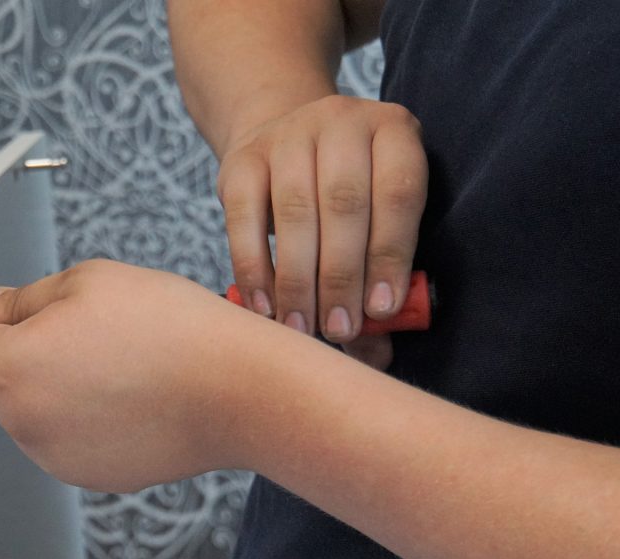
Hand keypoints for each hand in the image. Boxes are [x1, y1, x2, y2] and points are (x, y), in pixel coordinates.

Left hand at [0, 260, 260, 492]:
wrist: (231, 387)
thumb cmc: (166, 329)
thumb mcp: (86, 281)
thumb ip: (23, 297)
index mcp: (9, 369)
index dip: (24, 324)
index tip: (66, 320)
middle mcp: (22, 422)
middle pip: (11, 382)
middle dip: (43, 359)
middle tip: (103, 339)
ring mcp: (56, 457)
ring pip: (44, 412)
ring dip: (68, 392)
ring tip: (125, 369)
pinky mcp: (91, 476)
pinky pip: (76, 440)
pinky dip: (94, 422)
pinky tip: (134, 400)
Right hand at [218, 95, 426, 367]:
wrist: (283, 142)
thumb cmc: (344, 200)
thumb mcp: (375, 220)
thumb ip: (379, 279)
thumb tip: (378, 355)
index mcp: (395, 131)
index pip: (398, 194)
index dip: (390, 255)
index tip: (381, 311)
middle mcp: (342, 121)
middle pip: (344, 204)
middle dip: (342, 277)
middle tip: (339, 331)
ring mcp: (288, 134)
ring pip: (295, 212)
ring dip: (298, 281)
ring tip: (302, 328)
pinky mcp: (243, 158)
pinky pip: (244, 218)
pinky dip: (254, 268)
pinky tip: (265, 307)